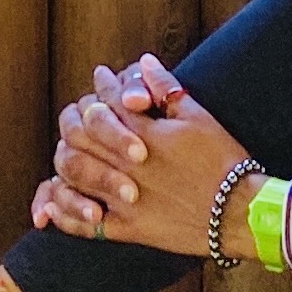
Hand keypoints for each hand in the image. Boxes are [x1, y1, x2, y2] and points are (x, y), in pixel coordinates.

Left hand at [27, 54, 254, 258]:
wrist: (240, 213)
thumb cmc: (224, 161)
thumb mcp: (199, 117)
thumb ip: (166, 90)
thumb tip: (144, 62)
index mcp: (144, 134)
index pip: (108, 103)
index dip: (102, 88)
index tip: (100, 78)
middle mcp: (128, 165)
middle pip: (82, 135)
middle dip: (77, 118)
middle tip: (80, 111)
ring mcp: (125, 199)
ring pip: (75, 174)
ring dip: (66, 157)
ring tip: (68, 148)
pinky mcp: (130, 229)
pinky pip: (85, 226)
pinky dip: (65, 213)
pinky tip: (52, 205)